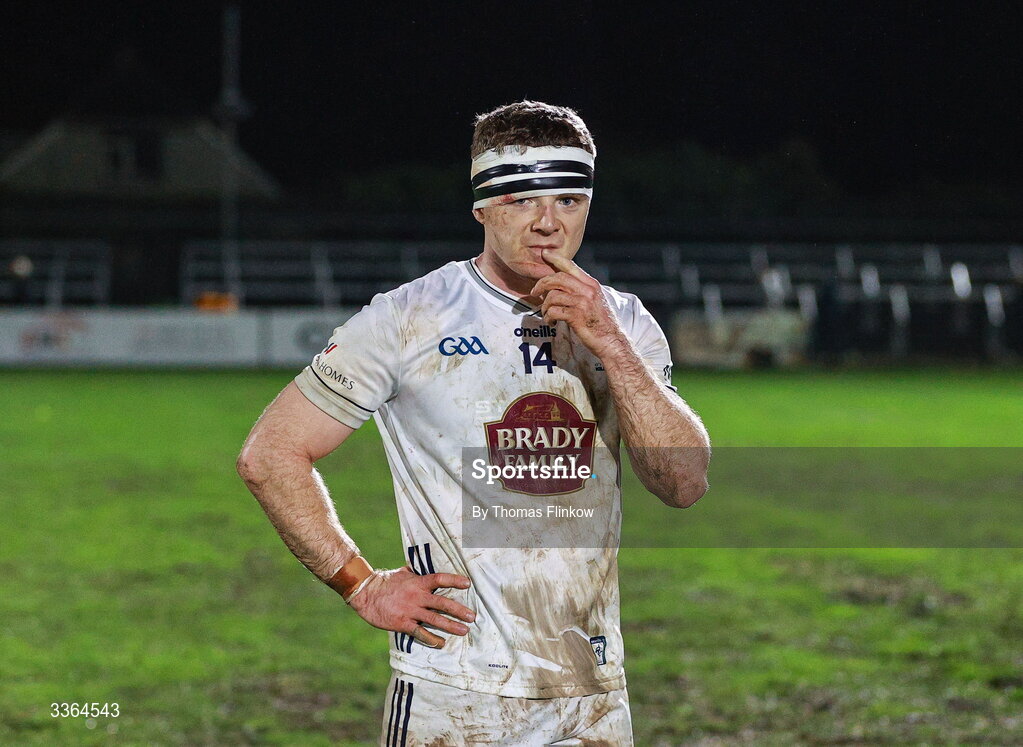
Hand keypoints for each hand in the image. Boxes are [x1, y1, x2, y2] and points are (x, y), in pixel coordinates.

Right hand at [347, 566, 474, 647]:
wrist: (365, 593)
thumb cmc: (385, 582)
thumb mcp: (403, 573)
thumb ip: (416, 573)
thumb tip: (423, 569)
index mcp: (418, 582)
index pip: (440, 578)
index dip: (454, 580)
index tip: (467, 583)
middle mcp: (417, 596)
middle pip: (442, 603)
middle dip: (459, 610)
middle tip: (472, 616)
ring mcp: (410, 610)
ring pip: (435, 619)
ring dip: (451, 625)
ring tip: (464, 630)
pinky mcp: (402, 623)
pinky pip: (420, 632)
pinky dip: (431, 639)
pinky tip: (441, 643)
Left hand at [530, 249, 628, 359]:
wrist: (611, 341)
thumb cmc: (601, 323)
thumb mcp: (595, 301)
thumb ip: (582, 290)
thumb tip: (562, 286)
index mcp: (591, 284)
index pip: (571, 266)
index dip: (556, 259)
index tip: (544, 254)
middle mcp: (587, 290)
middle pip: (558, 278)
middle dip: (542, 284)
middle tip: (534, 292)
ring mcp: (582, 303)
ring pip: (553, 296)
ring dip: (545, 306)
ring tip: (547, 314)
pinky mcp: (576, 316)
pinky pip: (553, 311)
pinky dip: (548, 317)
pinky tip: (551, 322)